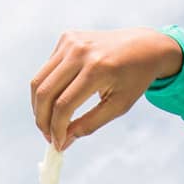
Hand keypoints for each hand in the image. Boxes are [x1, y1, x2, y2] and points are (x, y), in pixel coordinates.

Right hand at [28, 28, 183, 150]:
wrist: (145, 46)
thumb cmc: (134, 79)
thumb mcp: (118, 106)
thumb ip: (89, 125)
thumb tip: (63, 142)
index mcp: (97, 69)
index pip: (64, 105)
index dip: (56, 129)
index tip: (58, 145)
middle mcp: (80, 52)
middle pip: (45, 92)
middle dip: (42, 120)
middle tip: (48, 137)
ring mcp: (71, 42)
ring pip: (39, 81)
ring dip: (39, 106)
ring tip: (48, 123)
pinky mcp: (66, 38)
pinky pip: (47, 69)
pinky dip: (48, 88)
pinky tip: (60, 97)